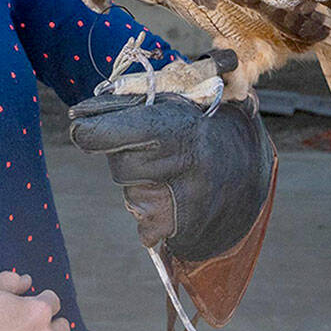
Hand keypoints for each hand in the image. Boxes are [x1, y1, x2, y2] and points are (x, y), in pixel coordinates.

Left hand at [68, 88, 274, 262]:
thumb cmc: (205, 128)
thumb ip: (134, 102)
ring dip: (140, 186)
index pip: (117, 130)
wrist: (252, 172)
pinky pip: (144, 224)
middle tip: (148, 149)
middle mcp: (184, 161)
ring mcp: (187, 198)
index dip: (91, 130)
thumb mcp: (179, 102)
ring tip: (171, 173)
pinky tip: (174, 199)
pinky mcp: (186, 228)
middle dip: (124, 157)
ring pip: (131, 195)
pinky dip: (151, 214)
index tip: (79, 127)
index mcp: (179, 124)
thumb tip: (82, 112)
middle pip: (121, 165)